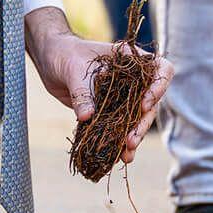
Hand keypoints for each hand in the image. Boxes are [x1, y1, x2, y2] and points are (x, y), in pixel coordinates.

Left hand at [25, 9, 171, 163]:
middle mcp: (133, 79)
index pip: (161, 70)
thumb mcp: (73, 70)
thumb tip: (88, 117)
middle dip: (143, 123)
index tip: (144, 104)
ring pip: (137, 119)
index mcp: (131, 60)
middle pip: (151, 102)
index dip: (159, 87)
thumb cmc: (64, 55)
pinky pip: (120, 128)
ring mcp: (123, 96)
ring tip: (126, 154)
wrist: (51, 62)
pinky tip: (118, 158)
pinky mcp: (110, 111)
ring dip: (134, 137)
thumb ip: (82, 92)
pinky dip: (119, 143)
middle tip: (131, 140)